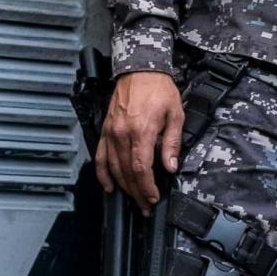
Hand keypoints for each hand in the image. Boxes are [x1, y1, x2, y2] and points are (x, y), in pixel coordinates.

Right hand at [97, 72, 183, 206]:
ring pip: (113, 168)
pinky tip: (109, 186)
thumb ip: (171, 143)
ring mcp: (111, 133)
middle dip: (137, 192)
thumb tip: (170, 166)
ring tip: (133, 199)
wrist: (140, 70)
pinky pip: (101, 156)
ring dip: (123, 187)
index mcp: (141, 131)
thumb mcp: (175, 114)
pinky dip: (103, 174)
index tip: (153, 197)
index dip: (146, 187)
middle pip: (126, 173)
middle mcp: (122, 134)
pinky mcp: (106, 130)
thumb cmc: (159, 89)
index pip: (140, 169)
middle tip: (146, 205)